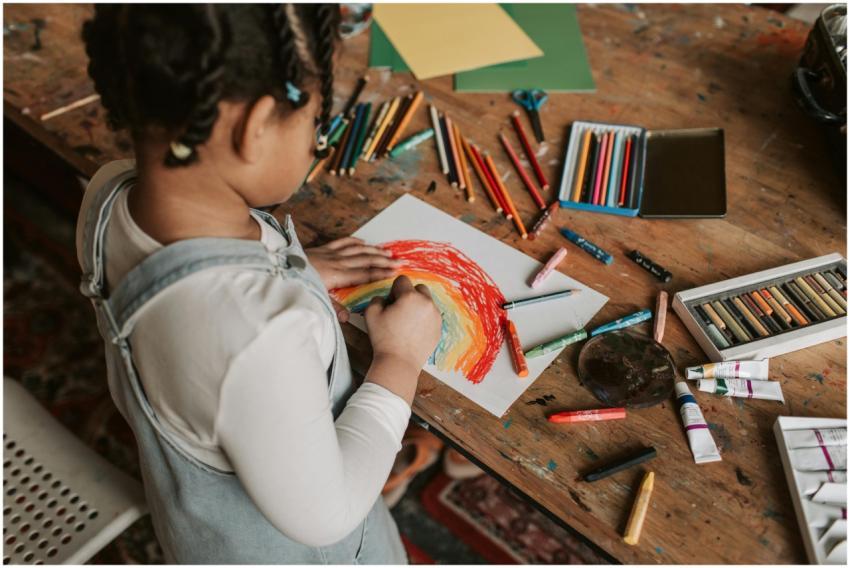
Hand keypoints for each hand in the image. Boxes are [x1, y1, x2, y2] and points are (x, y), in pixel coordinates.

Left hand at [306, 237, 399, 320]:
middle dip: (383, 260)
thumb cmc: (298, 283)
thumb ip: (333, 307)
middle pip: (365, 260)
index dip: (381, 272)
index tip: (394, 271)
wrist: (280, 266)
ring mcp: (331, 253)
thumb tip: (348, 318)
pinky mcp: (323, 248)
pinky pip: (343, 242)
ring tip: (387, 251)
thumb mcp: (315, 298)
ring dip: (374, 250)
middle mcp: (337, 262)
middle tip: (398, 260)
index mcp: (337, 275)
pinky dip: (355, 241)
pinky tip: (363, 242)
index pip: (364, 274)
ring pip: (357, 250)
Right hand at [363, 276, 442, 403]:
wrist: (399, 362)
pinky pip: (431, 315)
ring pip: (427, 302)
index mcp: (410, 296)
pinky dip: (424, 318)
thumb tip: (385, 298)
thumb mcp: (371, 314)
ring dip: (418, 306)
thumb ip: (377, 299)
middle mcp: (426, 303)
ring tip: (407, 321)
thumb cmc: (383, 338)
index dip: (394, 290)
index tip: (391, 302)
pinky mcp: (439, 327)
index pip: (402, 280)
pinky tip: (413, 330)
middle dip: (409, 295)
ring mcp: (435, 315)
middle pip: (419, 288)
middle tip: (400, 310)